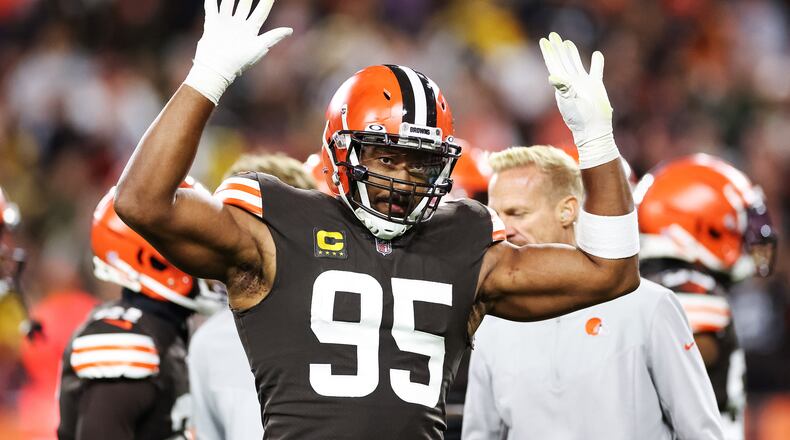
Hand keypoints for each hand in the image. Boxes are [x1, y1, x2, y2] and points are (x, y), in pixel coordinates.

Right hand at [184, 0, 292, 103]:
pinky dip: (211, 0)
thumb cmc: (240, 60)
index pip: (262, 10)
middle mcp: (239, 25)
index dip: (267, 0)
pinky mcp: (212, 23)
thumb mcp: (259, 48)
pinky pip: (211, 7)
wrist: (218, 68)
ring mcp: (226, 23)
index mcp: (251, 30)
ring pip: (229, 2)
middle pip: (246, 3)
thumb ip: (273, 37)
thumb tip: (290, 30)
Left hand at [539, 32, 612, 148]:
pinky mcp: (596, 86)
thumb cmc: (580, 117)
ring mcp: (583, 84)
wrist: (593, 128)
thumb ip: (563, 87)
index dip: (549, 52)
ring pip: (576, 64)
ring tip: (567, 42)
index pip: (554, 64)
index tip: (544, 40)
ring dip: (571, 53)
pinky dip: (597, 63)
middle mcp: (571, 82)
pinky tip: (596, 55)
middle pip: (562, 61)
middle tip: (553, 35)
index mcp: (563, 84)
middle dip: (557, 48)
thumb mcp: (569, 101)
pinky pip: (596, 71)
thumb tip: (552, 76)